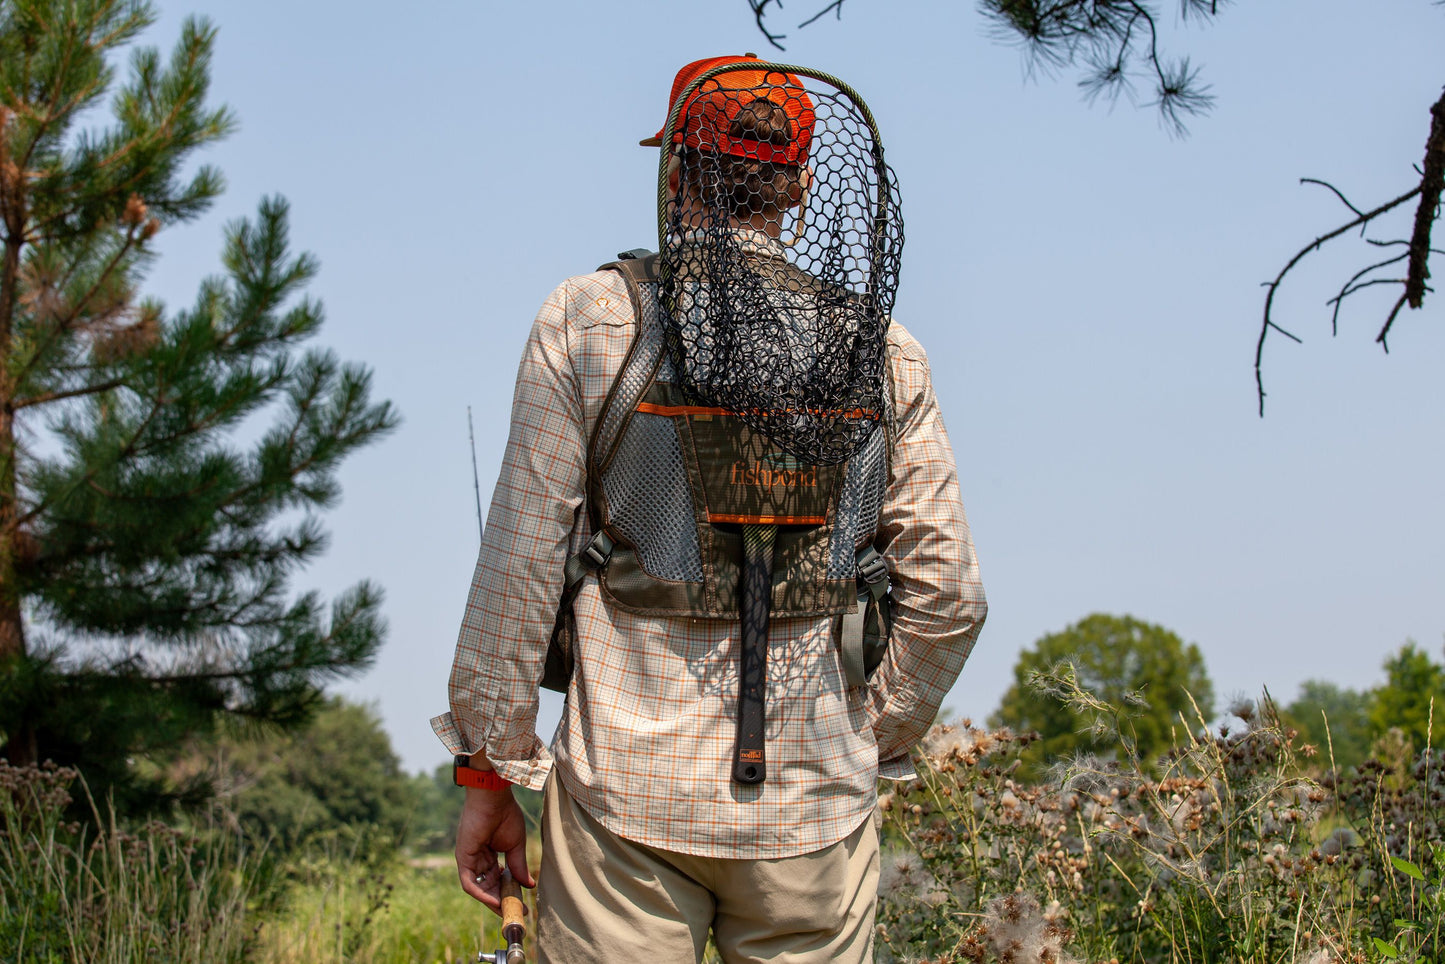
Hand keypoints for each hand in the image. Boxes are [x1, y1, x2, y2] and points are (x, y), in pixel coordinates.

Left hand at [455, 785, 533, 912]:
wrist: (494, 798)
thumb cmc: (505, 814)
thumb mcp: (515, 845)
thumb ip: (518, 866)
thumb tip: (528, 885)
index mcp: (489, 853)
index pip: (496, 879)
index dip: (507, 892)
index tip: (521, 903)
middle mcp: (477, 858)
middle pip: (487, 886)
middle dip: (500, 900)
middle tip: (515, 911)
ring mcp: (469, 858)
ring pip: (478, 888)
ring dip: (492, 901)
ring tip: (506, 909)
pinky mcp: (463, 858)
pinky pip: (469, 883)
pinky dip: (480, 894)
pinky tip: (493, 901)